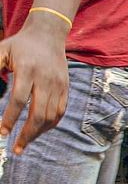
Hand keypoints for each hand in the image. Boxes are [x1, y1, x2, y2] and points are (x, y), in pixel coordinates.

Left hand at [0, 18, 69, 153]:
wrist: (48, 35)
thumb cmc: (20, 45)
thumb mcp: (1, 51)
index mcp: (28, 70)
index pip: (20, 100)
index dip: (10, 118)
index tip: (2, 132)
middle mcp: (46, 80)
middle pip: (39, 113)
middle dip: (27, 134)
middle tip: (16, 149)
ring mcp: (58, 85)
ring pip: (51, 116)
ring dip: (38, 133)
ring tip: (24, 143)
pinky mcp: (65, 88)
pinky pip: (60, 112)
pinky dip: (50, 125)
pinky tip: (38, 132)